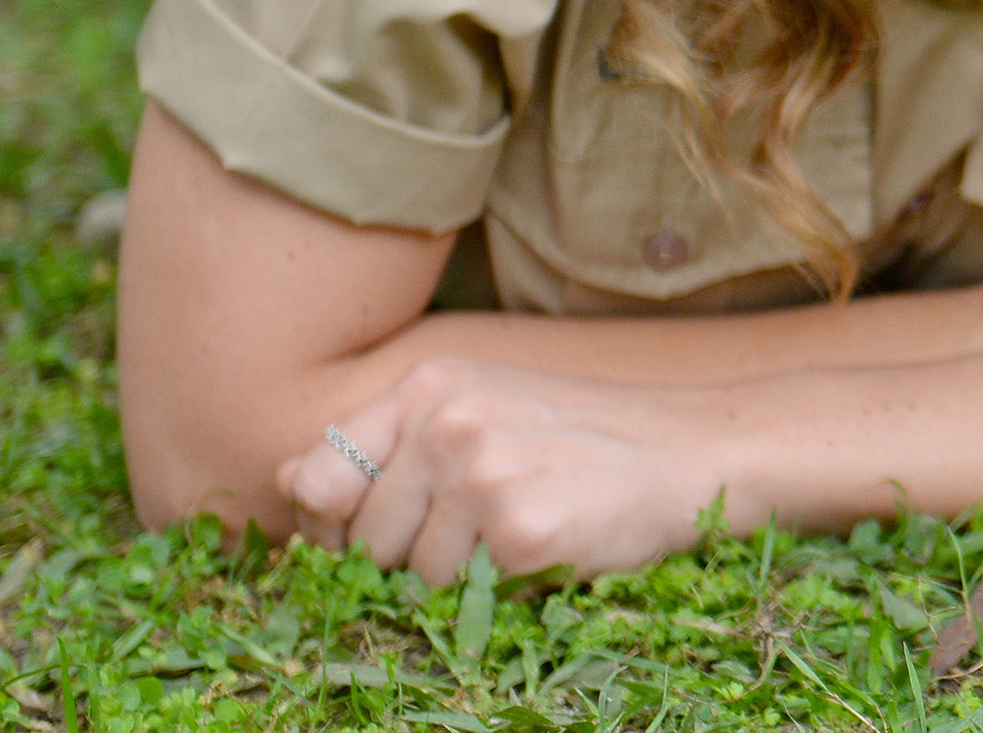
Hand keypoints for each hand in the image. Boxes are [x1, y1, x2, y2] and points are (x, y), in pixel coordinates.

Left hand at [278, 358, 730, 585]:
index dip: (336, 523)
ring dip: (459, 579)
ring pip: (410, 578)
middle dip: (407, 557)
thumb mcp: (480, 411)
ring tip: (524, 531)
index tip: (382, 533)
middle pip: (361, 538)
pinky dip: (500, 591)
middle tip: (483, 530)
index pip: (320, 477)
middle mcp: (447, 420)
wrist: (694, 450)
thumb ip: (385, 447)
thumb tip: (287, 482)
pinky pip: (462, 599)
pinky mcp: (520, 530)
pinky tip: (548, 548)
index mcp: (431, 384)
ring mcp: (483, 474)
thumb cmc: (582, 439)